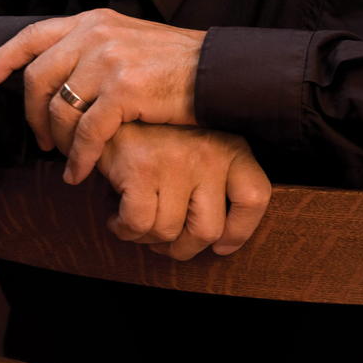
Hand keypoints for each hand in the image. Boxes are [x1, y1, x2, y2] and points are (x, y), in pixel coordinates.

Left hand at [0, 9, 206, 182]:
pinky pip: (86, 132)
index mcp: (93, 21)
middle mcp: (94, 35)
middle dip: (32, 116)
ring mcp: (107, 61)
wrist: (217, 73)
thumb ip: (94, 47)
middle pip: (37, 78)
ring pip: (59, 109)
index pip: (32, 35)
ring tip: (67, 160)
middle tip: (42, 141)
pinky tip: (81, 173)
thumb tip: (61, 72)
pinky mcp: (123, 90)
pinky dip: (80, 158)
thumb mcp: (130, 40)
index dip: (0, 60)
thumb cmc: (177, 64)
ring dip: (59, 142)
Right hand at [98, 122, 271, 259]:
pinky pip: (139, 225)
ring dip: (148, 238)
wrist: (109, 115)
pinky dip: (125, 230)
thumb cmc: (155, 142)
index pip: (254, 197)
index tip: (221, 246)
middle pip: (208, 230)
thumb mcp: (199, 151)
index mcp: (230, 147)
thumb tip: (222, 243)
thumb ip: (216, 185)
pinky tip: (118, 217)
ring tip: (138, 221)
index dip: (239, 231)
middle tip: (165, 239)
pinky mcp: (142, 169)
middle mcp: (209, 153)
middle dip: (181, 247)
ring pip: (168, 232)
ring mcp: (176, 161)